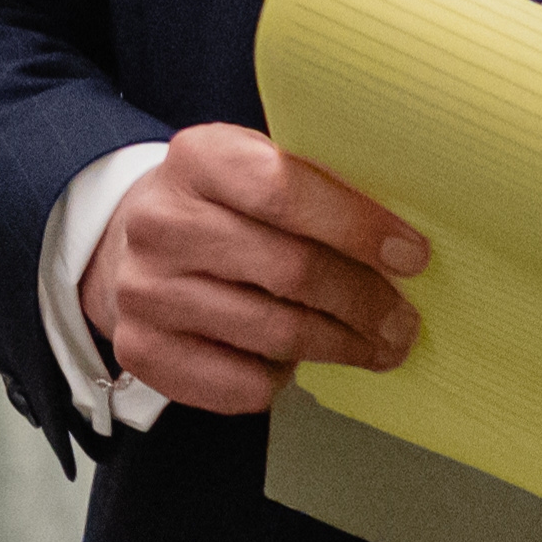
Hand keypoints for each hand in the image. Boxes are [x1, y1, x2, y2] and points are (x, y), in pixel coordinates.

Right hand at [85, 124, 423, 416]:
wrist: (129, 246)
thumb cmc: (222, 208)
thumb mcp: (257, 166)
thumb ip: (317, 186)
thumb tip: (402, 241)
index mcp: (198, 159)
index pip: (285, 192)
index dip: (357, 227)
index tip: (411, 255)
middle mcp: (160, 223)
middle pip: (289, 271)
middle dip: (363, 300)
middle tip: (402, 320)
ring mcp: (145, 291)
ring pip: (274, 333)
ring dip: (340, 345)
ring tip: (374, 346)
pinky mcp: (142, 349)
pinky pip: (241, 383)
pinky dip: (283, 377)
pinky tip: (295, 361)